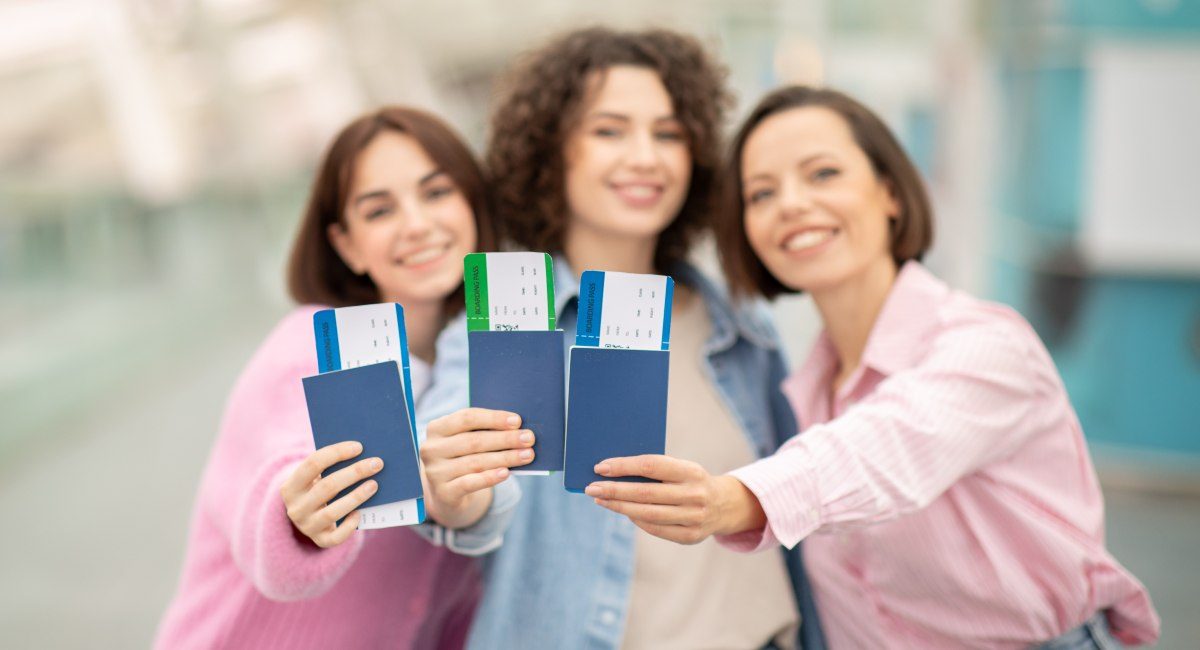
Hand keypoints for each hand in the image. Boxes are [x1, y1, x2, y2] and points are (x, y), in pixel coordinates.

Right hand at [281, 441, 381, 547]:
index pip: (313, 463)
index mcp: (291, 486)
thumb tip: (363, 455)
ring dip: (356, 496)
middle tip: (376, 463)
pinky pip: (336, 537)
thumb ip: (331, 466)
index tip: (359, 447)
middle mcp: (295, 508)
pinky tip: (361, 513)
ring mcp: (306, 526)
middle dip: (354, 473)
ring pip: (332, 512)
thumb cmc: (317, 488)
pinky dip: (349, 525)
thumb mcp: (315, 477)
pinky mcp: (319, 540)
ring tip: (374, 484)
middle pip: (327, 486)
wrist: (308, 517)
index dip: (337, 453)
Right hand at [420, 407, 534, 528]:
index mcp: (437, 428)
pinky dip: (490, 477)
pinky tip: (506, 473)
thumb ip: (485, 432)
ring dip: (505, 458)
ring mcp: (435, 472)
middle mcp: (431, 449)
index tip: (517, 421)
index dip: (493, 418)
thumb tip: (518, 429)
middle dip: (505, 439)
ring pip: (475, 462)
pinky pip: (470, 483)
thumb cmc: (464, 457)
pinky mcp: (443, 493)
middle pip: (473, 441)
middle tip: (529, 438)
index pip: (466, 418)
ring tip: (527, 455)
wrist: (448, 493)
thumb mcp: (467, 441)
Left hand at [585, 454, 765, 544]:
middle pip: (645, 493)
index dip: (624, 467)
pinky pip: (655, 529)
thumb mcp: (681, 469)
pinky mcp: (690, 536)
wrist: (724, 505)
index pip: (651, 466)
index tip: (600, 467)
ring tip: (600, 500)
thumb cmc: (691, 481)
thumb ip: (655, 471)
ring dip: (619, 507)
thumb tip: (613, 473)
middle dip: (614, 490)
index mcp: (691, 471)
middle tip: (591, 488)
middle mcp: (694, 495)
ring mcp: (694, 518)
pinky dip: (636, 520)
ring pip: (647, 514)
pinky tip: (623, 512)